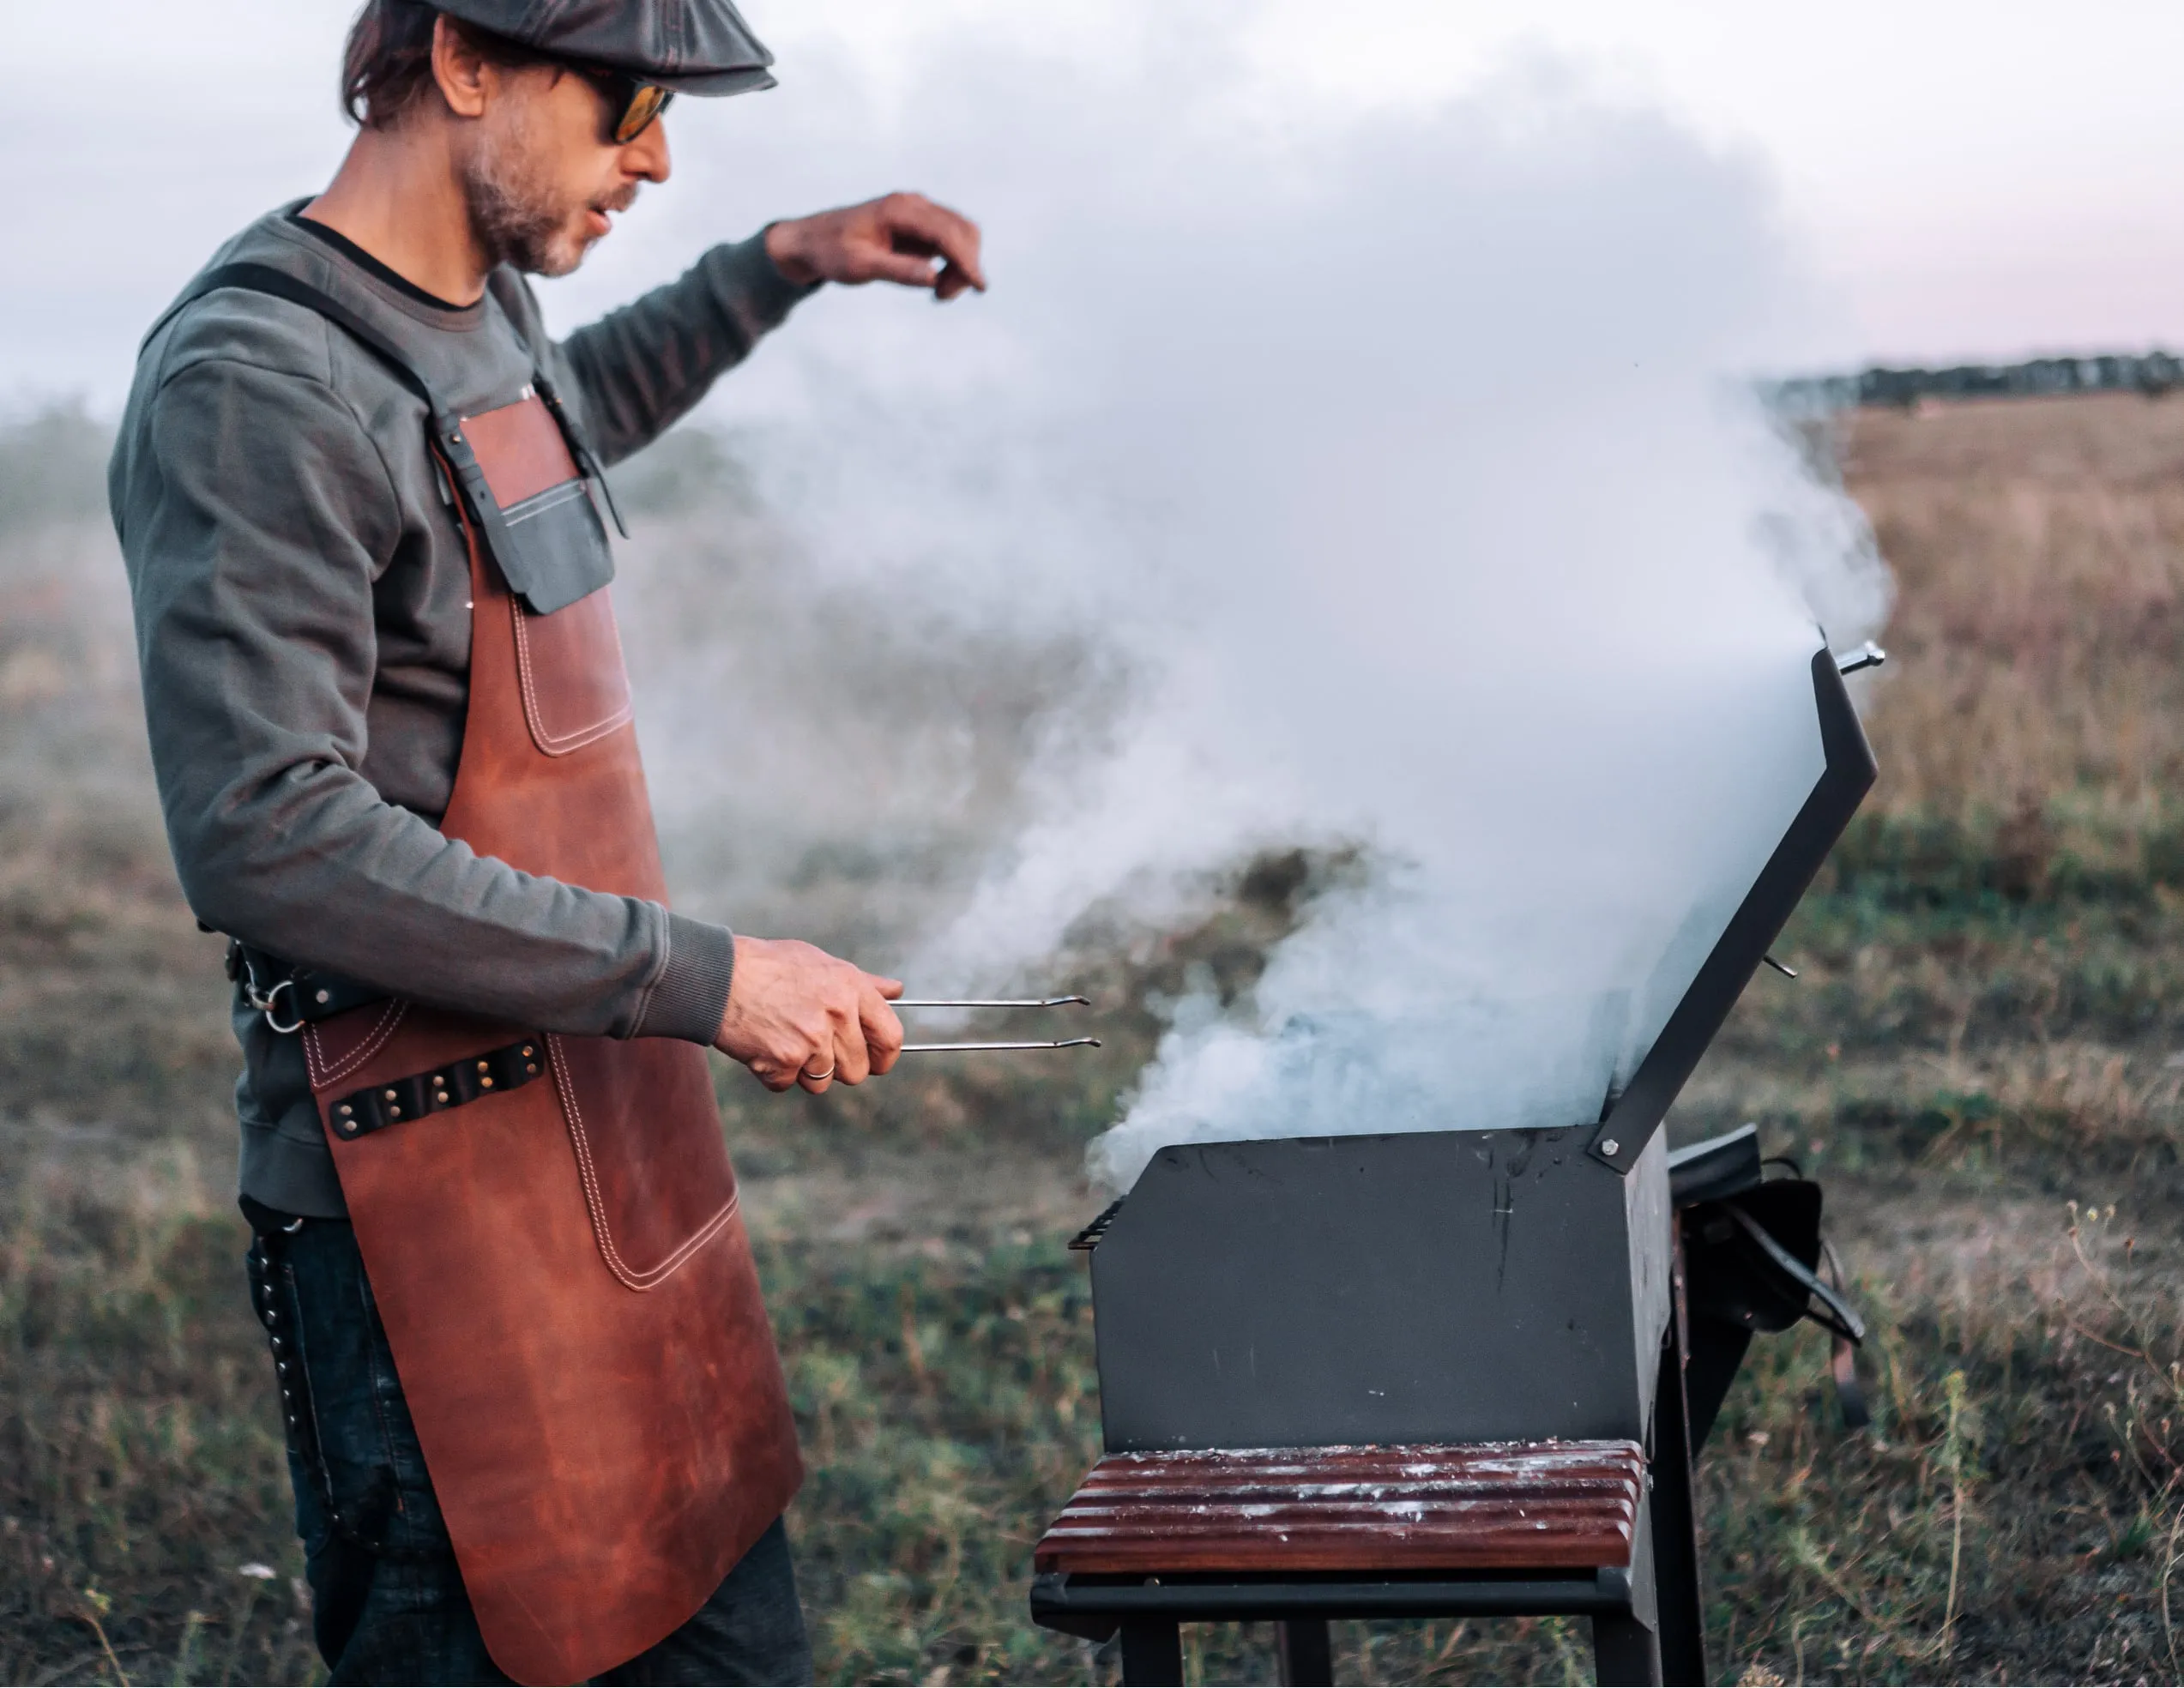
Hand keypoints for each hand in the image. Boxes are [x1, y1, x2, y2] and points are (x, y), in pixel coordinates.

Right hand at [714, 936, 903, 1094]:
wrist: (718, 975)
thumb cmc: (770, 966)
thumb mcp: (821, 963)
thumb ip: (862, 983)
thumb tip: (897, 991)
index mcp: (851, 988)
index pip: (891, 1038)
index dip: (885, 1057)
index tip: (875, 1062)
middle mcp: (837, 1014)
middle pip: (857, 1070)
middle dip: (837, 1067)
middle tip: (812, 1048)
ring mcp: (811, 1039)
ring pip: (822, 1082)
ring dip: (802, 1071)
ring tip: (782, 1038)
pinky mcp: (782, 1060)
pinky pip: (785, 1085)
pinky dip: (771, 1073)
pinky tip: (760, 1044)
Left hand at [765, 193, 985, 299]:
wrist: (814, 241)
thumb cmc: (832, 252)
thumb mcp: (859, 266)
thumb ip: (896, 270)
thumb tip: (933, 276)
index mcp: (899, 209)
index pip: (947, 231)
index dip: (966, 260)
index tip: (980, 286)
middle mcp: (913, 205)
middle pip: (962, 230)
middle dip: (964, 266)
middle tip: (941, 298)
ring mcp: (919, 213)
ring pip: (961, 235)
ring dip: (960, 266)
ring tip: (939, 294)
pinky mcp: (920, 226)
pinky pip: (950, 241)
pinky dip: (953, 263)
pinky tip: (935, 282)